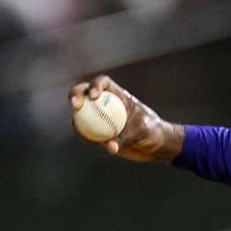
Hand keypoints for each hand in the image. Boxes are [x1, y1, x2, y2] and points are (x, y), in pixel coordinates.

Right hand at [68, 75, 184, 161]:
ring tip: (78, 128)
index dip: (95, 85)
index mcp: (118, 95)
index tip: (94, 96)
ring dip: (76, 119)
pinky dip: (84, 136)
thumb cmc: (153, 131)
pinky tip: (88, 142)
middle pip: (85, 93)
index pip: (103, 83)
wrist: (155, 145)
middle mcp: (106, 103)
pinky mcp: (98, 131)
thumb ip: (126, 137)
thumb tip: (110, 147)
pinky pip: (86, 132)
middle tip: (75, 106)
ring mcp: (100, 116)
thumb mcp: (143, 131)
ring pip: (81, 113)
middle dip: (75, 95)